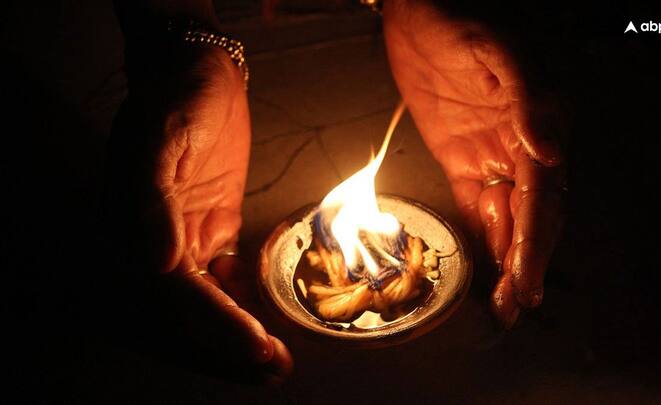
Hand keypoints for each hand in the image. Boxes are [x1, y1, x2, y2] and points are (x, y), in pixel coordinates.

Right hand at [107, 41, 291, 381]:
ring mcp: (183, 241)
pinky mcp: (210, 232)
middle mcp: (155, 244)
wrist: (198, 74)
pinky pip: (225, 280)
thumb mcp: (162, 136)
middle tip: (274, 368)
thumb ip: (152, 197)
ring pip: (209, 303)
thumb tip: (156, 261)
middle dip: (230, 345)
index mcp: (133, 228)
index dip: (213, 322)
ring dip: (240, 334)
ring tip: (278, 361)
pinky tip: (271, 323)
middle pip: (190, 310)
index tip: (254, 345)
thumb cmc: (178, 98)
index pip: (173, 291)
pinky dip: (246, 305)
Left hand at [383, 0, 564, 327]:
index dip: (535, 237)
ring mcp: (492, 156)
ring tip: (501, 303)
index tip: (525, 276)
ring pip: (506, 217)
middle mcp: (522, 146)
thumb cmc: (456, 26)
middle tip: (514, 305)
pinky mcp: (462, 161)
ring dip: (505, 260)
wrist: (415, 17)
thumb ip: (526, 99)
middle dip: (524, 260)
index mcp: (538, 123)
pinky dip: (481, 240)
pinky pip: (476, 207)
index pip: (542, 192)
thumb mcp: (495, 52)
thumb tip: (548, 153)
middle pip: (530, 213)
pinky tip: (483, 270)